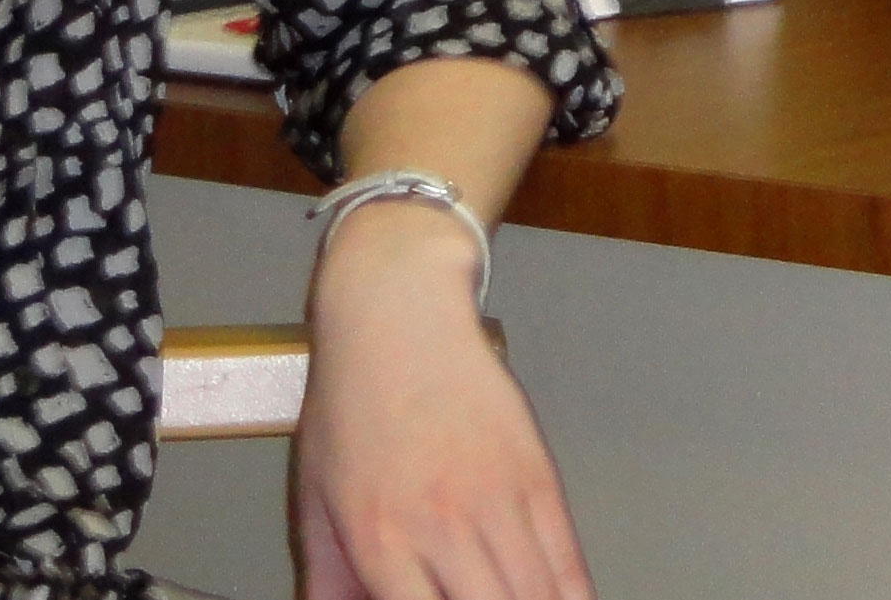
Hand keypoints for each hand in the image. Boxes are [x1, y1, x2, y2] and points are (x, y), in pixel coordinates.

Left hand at [293, 206, 593, 599]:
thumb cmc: (354, 405)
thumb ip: (328, 587)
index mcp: (381, 540)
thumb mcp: (316, 503)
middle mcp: (444, 527)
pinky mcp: (539, 479)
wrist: (399, 318)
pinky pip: (569, 564)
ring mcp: (499, 502)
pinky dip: (574, 599)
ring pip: (539, 599)